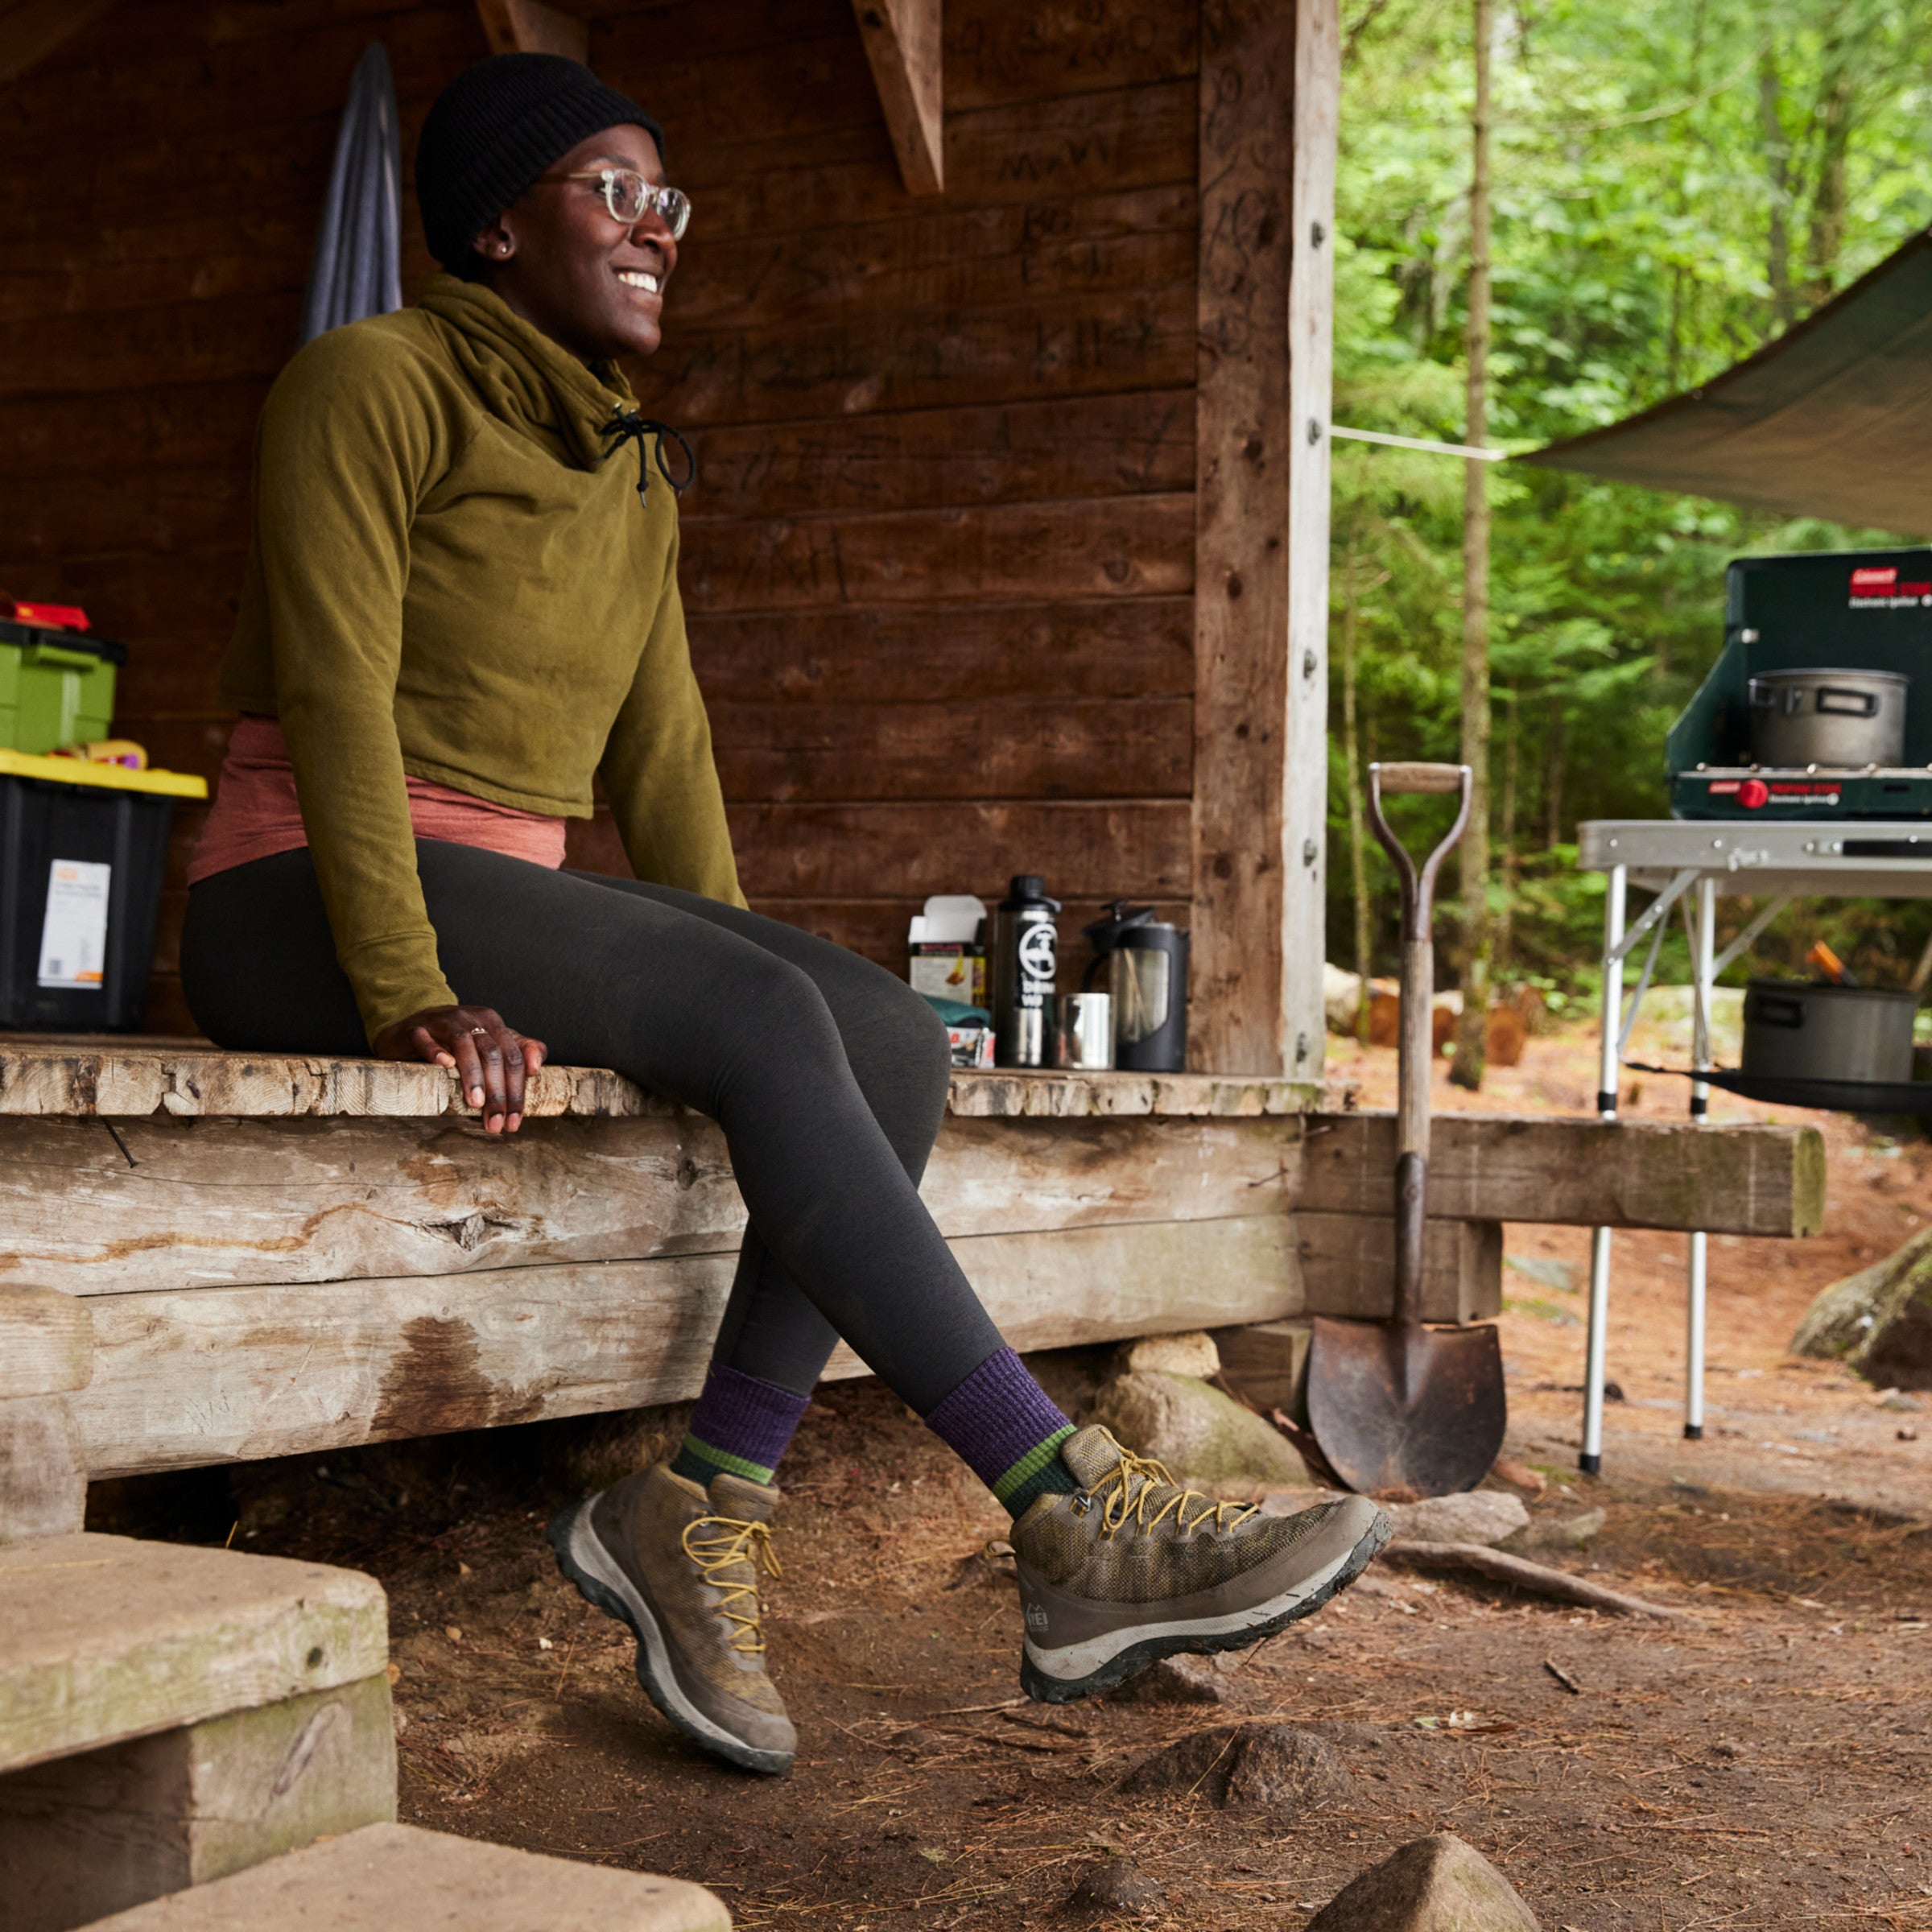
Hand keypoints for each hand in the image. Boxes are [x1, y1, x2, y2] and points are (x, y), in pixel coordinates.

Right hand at [373, 1004, 546, 1134]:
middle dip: (497, 1091)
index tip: (513, 1121)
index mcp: (493, 1023)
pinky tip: (445, 1066)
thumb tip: (535, 1068)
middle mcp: (471, 1019)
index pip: (512, 1058)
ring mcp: (443, 1021)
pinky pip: (426, 1038)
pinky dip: (436, 1051)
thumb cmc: (457, 1043)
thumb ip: (520, 1053)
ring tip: (476, 1103)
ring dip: (472, 1074)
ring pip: (464, 1044)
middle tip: (495, 1122)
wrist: (413, 1030)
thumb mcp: (492, 1045)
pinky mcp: (417, 1029)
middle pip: (492, 1054)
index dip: (516, 1091)